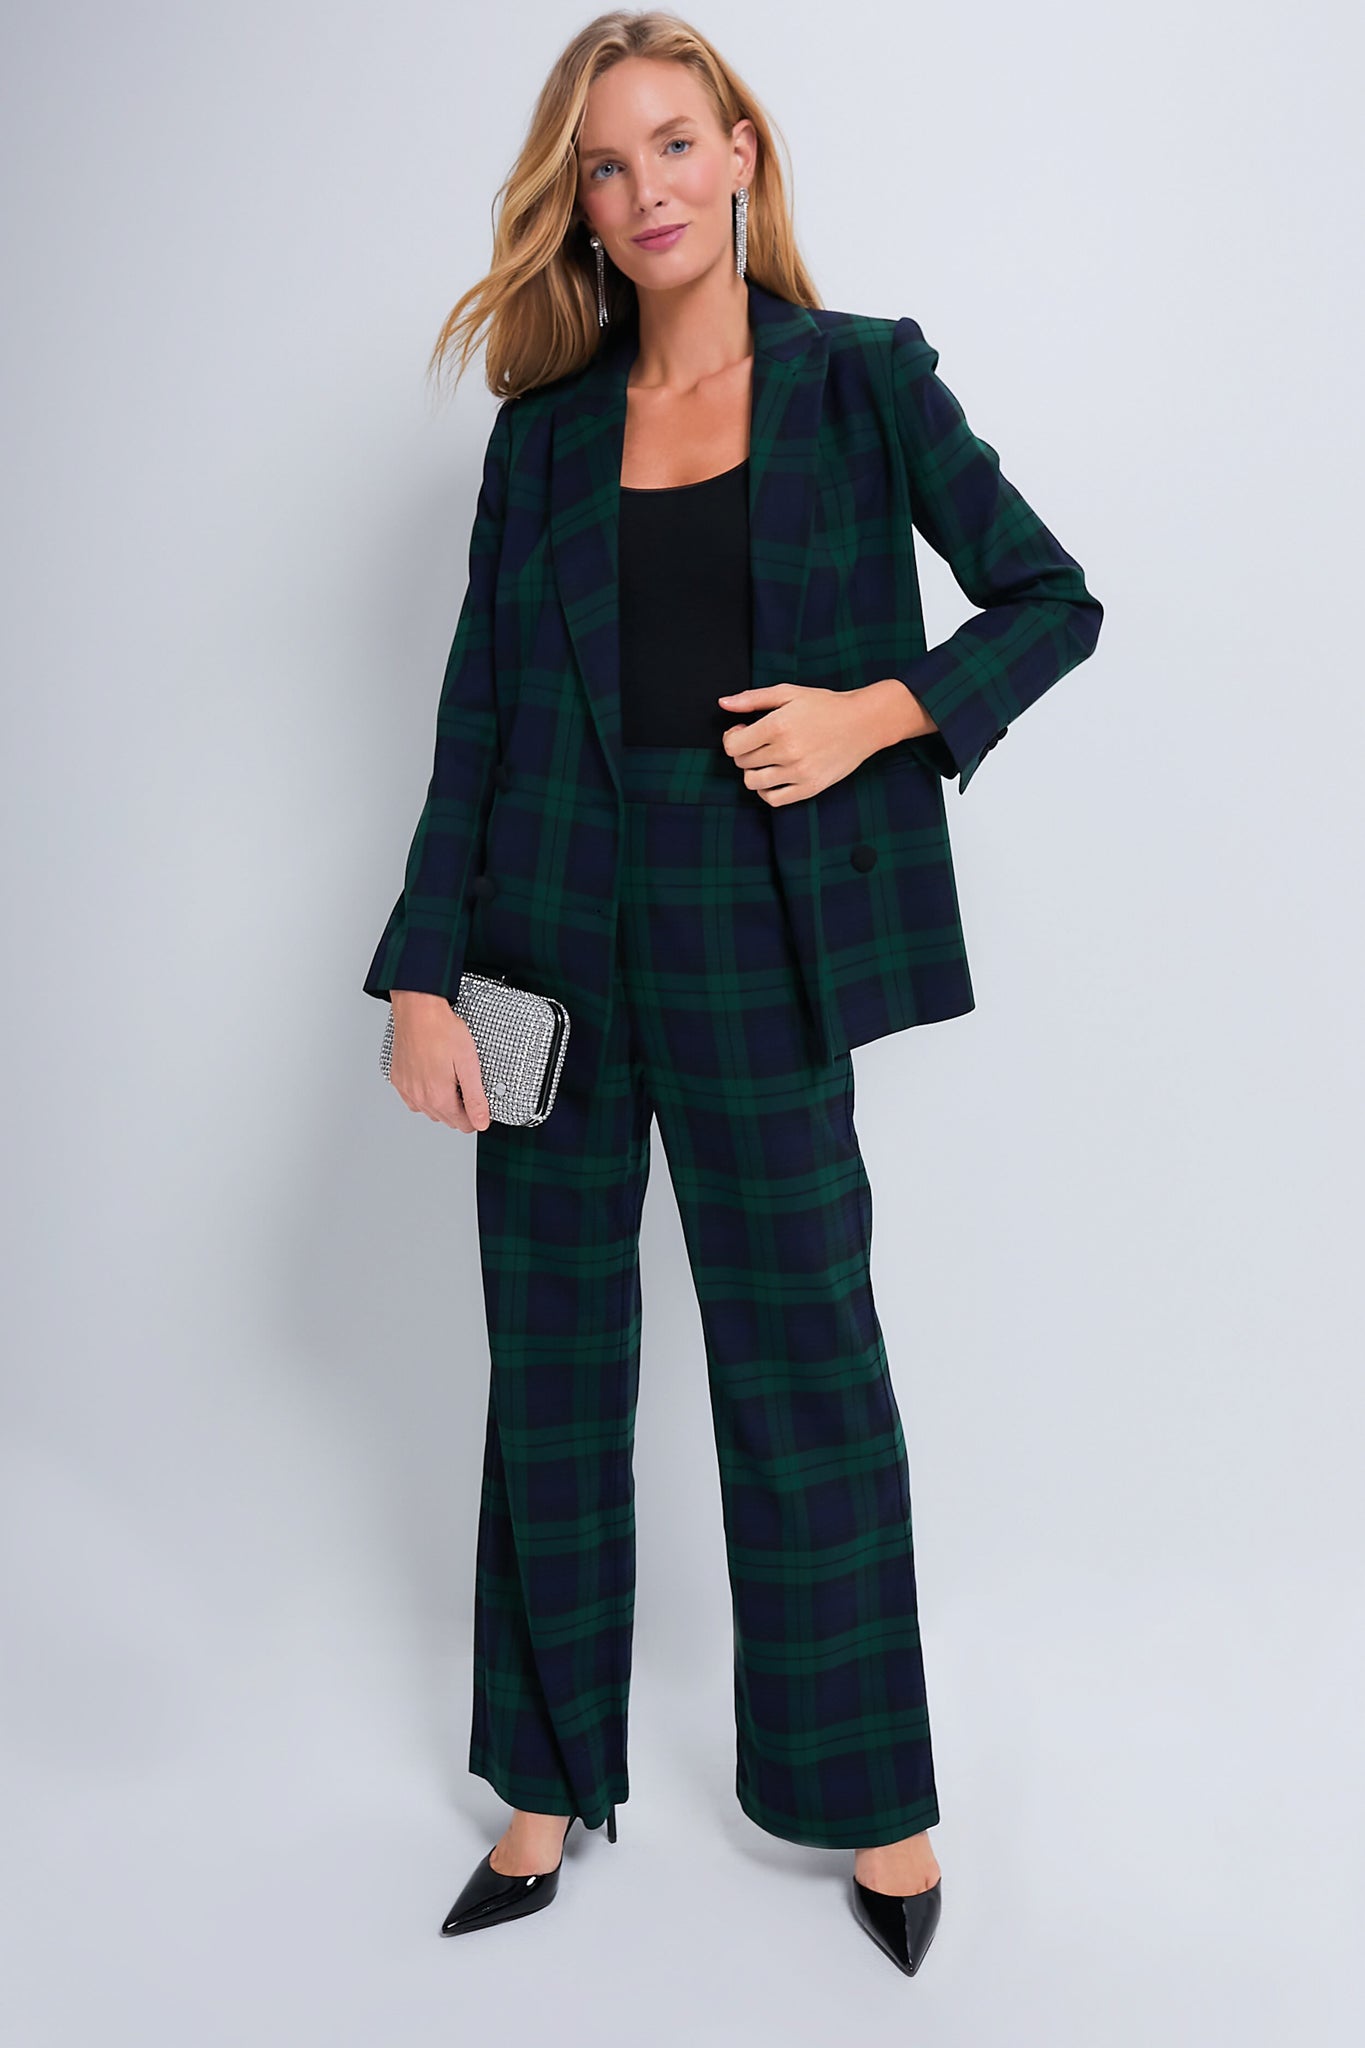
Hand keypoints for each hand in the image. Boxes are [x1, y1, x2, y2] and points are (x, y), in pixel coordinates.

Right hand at [387, 992, 489, 1131]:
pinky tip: (432, 1077)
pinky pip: (413, 1099)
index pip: (463, 1124)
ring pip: (429, 1111)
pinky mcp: (398, 1079)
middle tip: (465, 1082)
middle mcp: (419, 1098)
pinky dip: (425, 1094)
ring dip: (442, 1102)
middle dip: (460, 1108)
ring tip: (450, 1077)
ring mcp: (407, 1089)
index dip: (476, 1114)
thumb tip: (482, 1122)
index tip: (479, 1098)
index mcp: (438, 1097)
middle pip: (447, 1119)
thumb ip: (475, 1098)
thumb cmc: (442, 1030)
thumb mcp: (469, 1064)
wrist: (418, 1010)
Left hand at [717, 680, 935, 802]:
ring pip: (753, 782)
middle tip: (760, 740)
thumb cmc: (824, 705)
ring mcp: (799, 772)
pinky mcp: (810, 788)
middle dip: (745, 751)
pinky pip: (773, 799)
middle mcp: (787, 751)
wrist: (863, 723)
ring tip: (767, 759)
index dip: (731, 738)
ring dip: (753, 771)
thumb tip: (722, 703)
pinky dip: (766, 790)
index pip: (732, 746)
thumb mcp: (788, 693)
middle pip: (742, 762)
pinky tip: (774, 775)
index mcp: (778, 726)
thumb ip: (752, 699)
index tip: (743, 730)